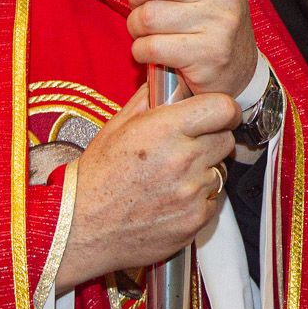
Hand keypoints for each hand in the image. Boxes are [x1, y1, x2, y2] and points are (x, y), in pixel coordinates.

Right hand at [56, 86, 239, 287]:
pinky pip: (212, 201)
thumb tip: (171, 81)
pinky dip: (198, 200)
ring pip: (220, 172)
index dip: (222, 110)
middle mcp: (183, 159)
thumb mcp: (117, 127)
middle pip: (226, 140)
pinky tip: (172, 200)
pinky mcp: (195, 220)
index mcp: (164, 130)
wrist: (81, 227)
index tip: (216, 115)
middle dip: (212, 140)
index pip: (222, 108)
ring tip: (173, 178)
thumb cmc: (96, 177)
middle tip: (188, 148)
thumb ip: (149, 100)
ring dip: (204, 172)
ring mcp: (191, 192)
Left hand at [122, 0, 259, 97]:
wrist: (236, 66)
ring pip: (147, 16)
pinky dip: (142, 51)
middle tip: (144, 2)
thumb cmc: (204, 14)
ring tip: (150, 30)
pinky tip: (155, 50)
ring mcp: (221, 23)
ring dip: (136, 27)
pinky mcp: (209, 55)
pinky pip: (150, 47)